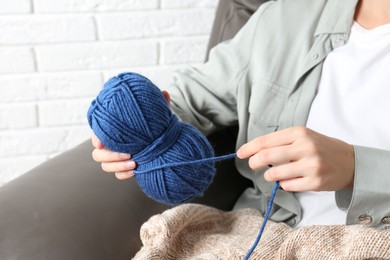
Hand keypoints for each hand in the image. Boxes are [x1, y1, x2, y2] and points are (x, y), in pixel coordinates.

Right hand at [90, 91, 169, 179]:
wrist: (162, 141)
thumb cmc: (154, 125)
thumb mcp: (156, 114)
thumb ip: (159, 105)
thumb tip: (165, 92)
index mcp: (114, 129)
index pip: (97, 133)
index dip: (96, 138)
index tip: (102, 143)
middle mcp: (111, 144)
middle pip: (98, 153)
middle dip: (110, 155)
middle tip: (128, 153)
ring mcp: (116, 158)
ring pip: (105, 166)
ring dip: (117, 166)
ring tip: (134, 163)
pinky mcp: (123, 168)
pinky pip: (117, 175)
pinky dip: (124, 174)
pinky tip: (136, 172)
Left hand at [236, 126, 354, 191]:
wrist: (350, 162)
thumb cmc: (321, 147)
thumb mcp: (303, 136)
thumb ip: (281, 141)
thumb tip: (254, 150)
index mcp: (299, 133)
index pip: (266, 141)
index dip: (249, 148)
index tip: (240, 153)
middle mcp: (305, 147)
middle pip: (267, 156)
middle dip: (253, 162)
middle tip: (252, 165)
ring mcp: (311, 165)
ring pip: (275, 173)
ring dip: (268, 176)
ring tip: (271, 174)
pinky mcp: (315, 182)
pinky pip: (287, 186)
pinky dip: (283, 185)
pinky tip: (288, 181)